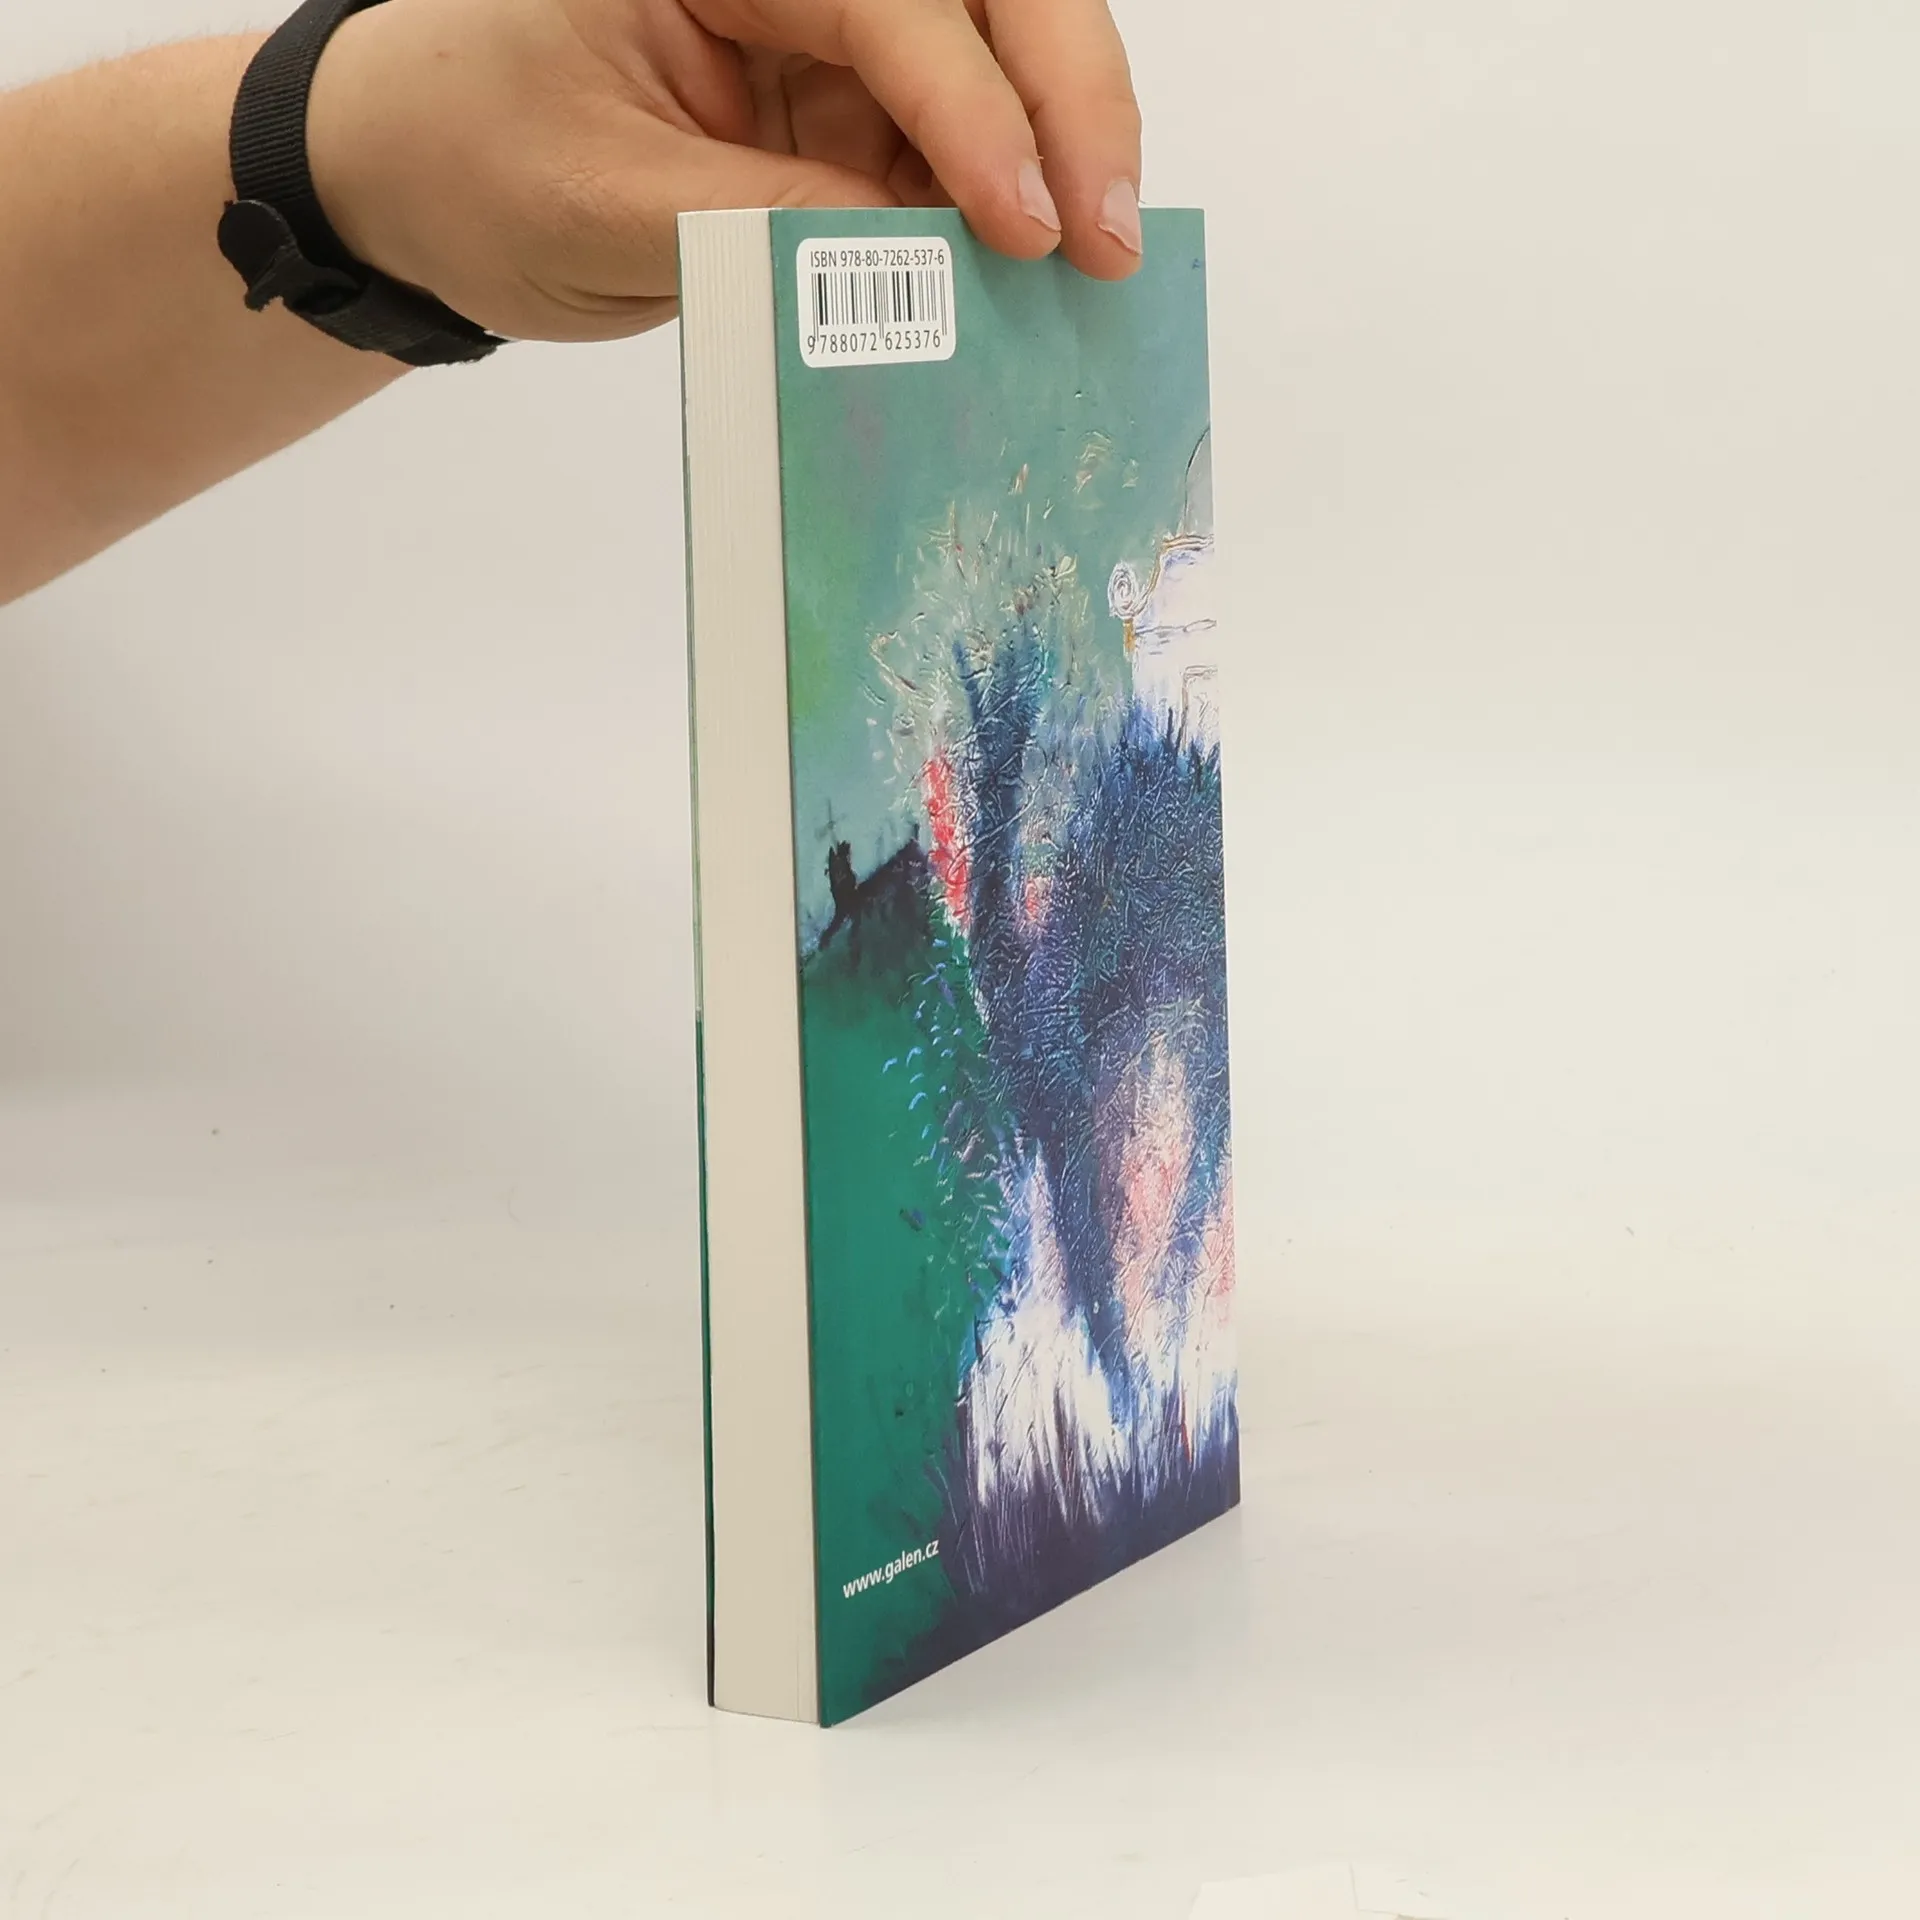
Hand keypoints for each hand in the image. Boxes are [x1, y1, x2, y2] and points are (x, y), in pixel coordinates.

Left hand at [307, 0, 1143, 343]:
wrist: (413, 181)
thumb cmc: (469, 161)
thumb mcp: (603, 208)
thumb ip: (761, 229)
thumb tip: (919, 267)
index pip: (884, 3)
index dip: (971, 112)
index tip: (1025, 227)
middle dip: (1065, 103)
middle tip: (1113, 235)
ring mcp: (821, 29)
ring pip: (989, 62)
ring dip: (1047, 159)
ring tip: (1083, 270)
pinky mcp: (837, 101)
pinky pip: (946, 142)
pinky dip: (994, 206)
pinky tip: (1023, 272)